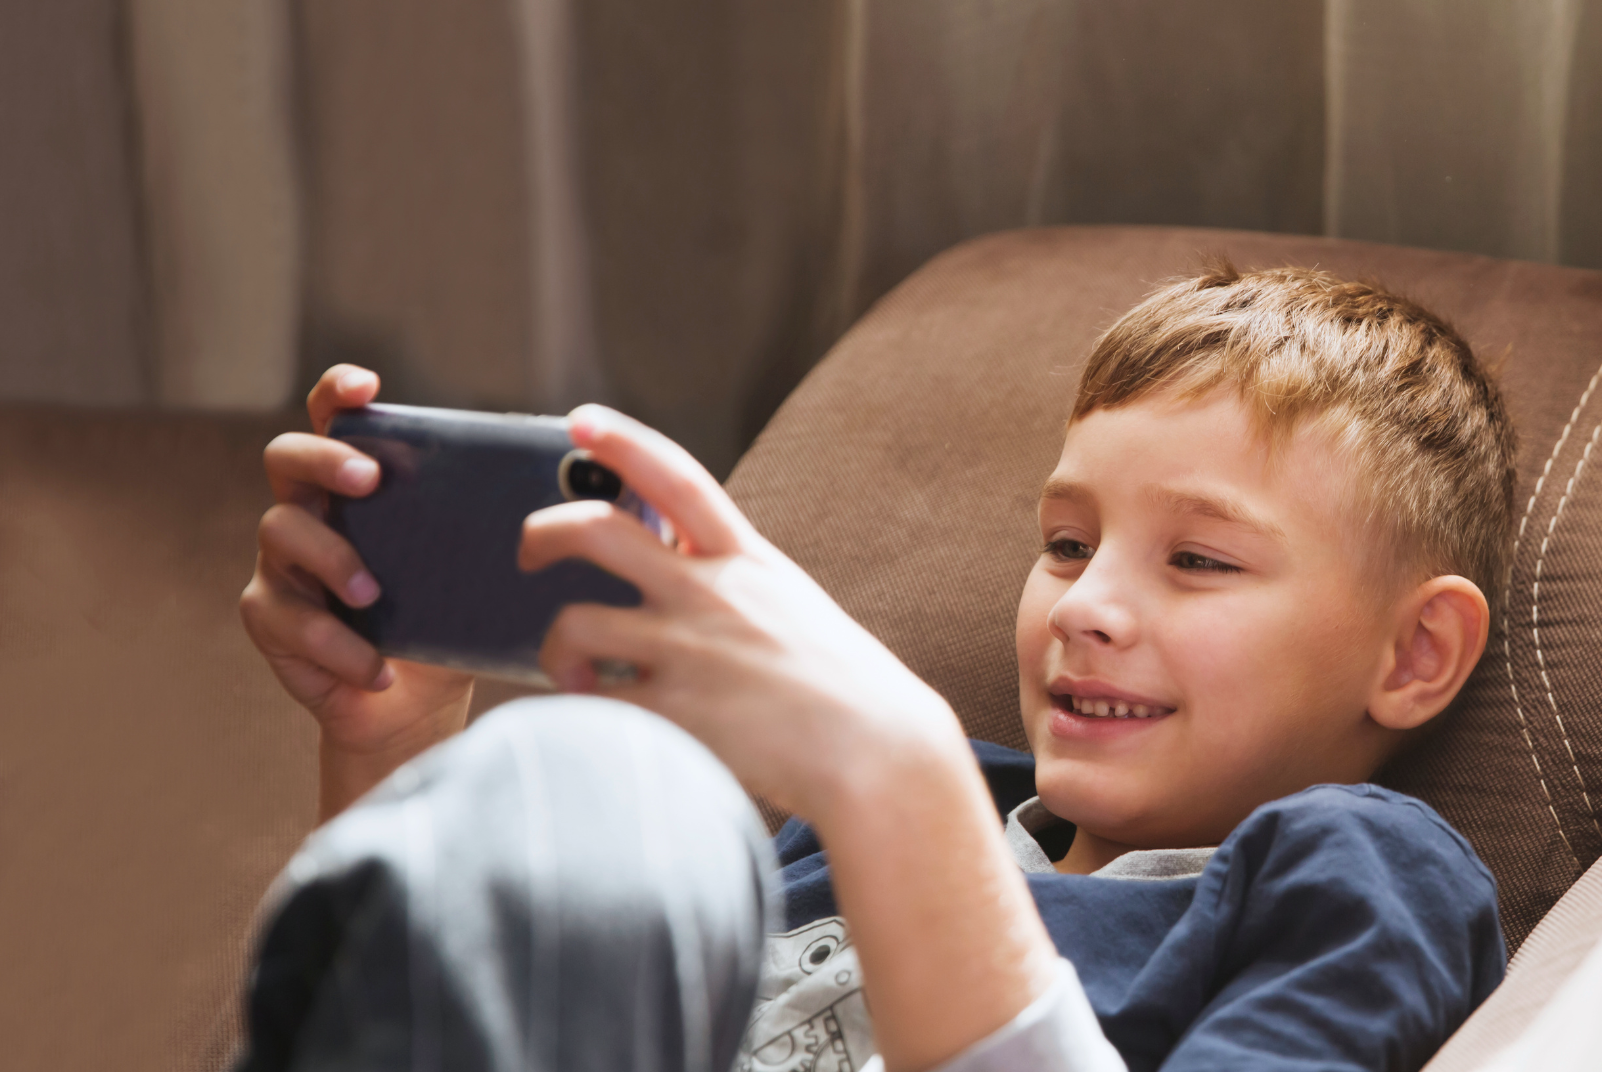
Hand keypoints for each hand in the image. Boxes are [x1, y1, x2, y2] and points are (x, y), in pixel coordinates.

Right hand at [239, 365, 472, 816]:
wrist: (417, 706)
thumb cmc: (452, 618)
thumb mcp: (483, 566)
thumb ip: (514, 521)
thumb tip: (601, 484)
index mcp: (360, 483)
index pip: (336, 416)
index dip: (341, 392)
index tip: (369, 386)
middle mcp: (314, 509)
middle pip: (287, 455)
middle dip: (326, 459)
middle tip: (371, 480)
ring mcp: (286, 563)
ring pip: (279, 532)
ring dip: (333, 558)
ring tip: (375, 592)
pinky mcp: (273, 620)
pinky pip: (286, 619)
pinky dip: (337, 645)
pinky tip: (378, 668)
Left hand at [523, 405, 965, 821]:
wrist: (881, 753)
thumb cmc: (842, 686)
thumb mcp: (791, 604)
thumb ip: (735, 581)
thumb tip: (680, 568)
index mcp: (745, 560)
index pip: (677, 477)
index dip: (622, 441)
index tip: (578, 422)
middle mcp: (711, 592)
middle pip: (598, 531)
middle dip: (544, 533)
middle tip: (528, 553)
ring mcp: (690, 650)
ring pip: (574, 623)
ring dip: (555, 650)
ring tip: (571, 676)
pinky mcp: (677, 713)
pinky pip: (592, 705)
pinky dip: (575, 713)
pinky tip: (589, 724)